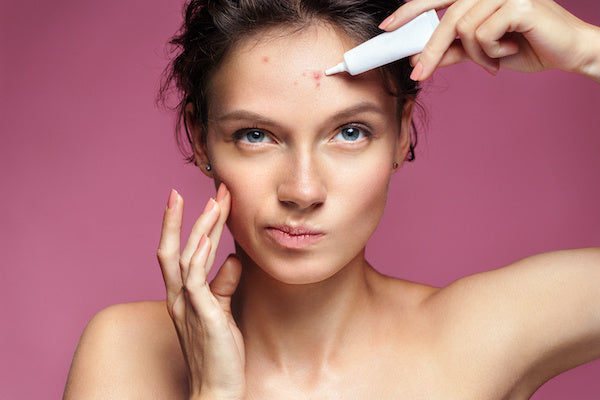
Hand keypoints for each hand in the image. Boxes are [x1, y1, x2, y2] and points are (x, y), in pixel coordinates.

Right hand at [157, 184, 244, 399]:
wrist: (218, 388)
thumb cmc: (221, 352)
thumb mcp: (223, 311)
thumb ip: (224, 284)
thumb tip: (231, 258)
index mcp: (181, 296)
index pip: (178, 253)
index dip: (186, 226)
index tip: (201, 202)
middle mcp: (178, 297)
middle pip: (172, 248)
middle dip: (183, 217)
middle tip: (203, 191)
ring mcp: (186, 304)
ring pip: (185, 256)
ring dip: (200, 226)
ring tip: (214, 202)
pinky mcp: (201, 312)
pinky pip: (196, 277)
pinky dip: (200, 253)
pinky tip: (210, 235)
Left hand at [380, 0, 599, 81]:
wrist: (567, 52)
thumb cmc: (526, 46)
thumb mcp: (481, 51)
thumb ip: (453, 51)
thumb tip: (419, 58)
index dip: (411, 10)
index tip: (387, 27)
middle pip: (446, 18)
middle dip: (430, 51)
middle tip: (418, 75)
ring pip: (464, 29)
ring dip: (476, 55)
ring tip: (495, 61)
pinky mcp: (518, 3)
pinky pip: (483, 35)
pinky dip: (491, 53)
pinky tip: (509, 53)